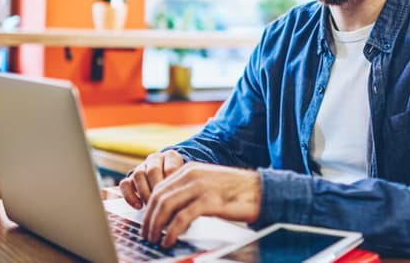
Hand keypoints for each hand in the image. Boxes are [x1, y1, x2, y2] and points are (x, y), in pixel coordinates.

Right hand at [119, 150, 184, 209]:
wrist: (170, 183)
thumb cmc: (181, 183)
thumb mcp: (186, 180)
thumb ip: (185, 185)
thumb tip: (185, 199)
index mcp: (171, 156)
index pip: (171, 168)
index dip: (172, 184)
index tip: (174, 197)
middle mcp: (155, 159)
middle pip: (153, 170)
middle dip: (156, 189)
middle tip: (161, 203)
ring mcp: (141, 167)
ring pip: (138, 175)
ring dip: (144, 192)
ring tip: (151, 205)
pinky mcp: (130, 179)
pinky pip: (125, 184)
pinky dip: (130, 196)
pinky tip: (139, 206)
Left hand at [141, 162, 261, 247]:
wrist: (262, 190)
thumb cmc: (238, 190)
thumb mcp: (209, 183)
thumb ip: (190, 190)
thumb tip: (173, 210)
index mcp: (190, 170)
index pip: (160, 187)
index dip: (150, 207)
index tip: (148, 222)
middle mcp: (192, 176)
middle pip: (158, 197)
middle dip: (149, 218)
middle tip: (147, 234)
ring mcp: (200, 187)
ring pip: (166, 206)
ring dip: (156, 226)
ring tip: (155, 239)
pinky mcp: (209, 201)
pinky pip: (181, 218)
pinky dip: (171, 231)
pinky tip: (170, 240)